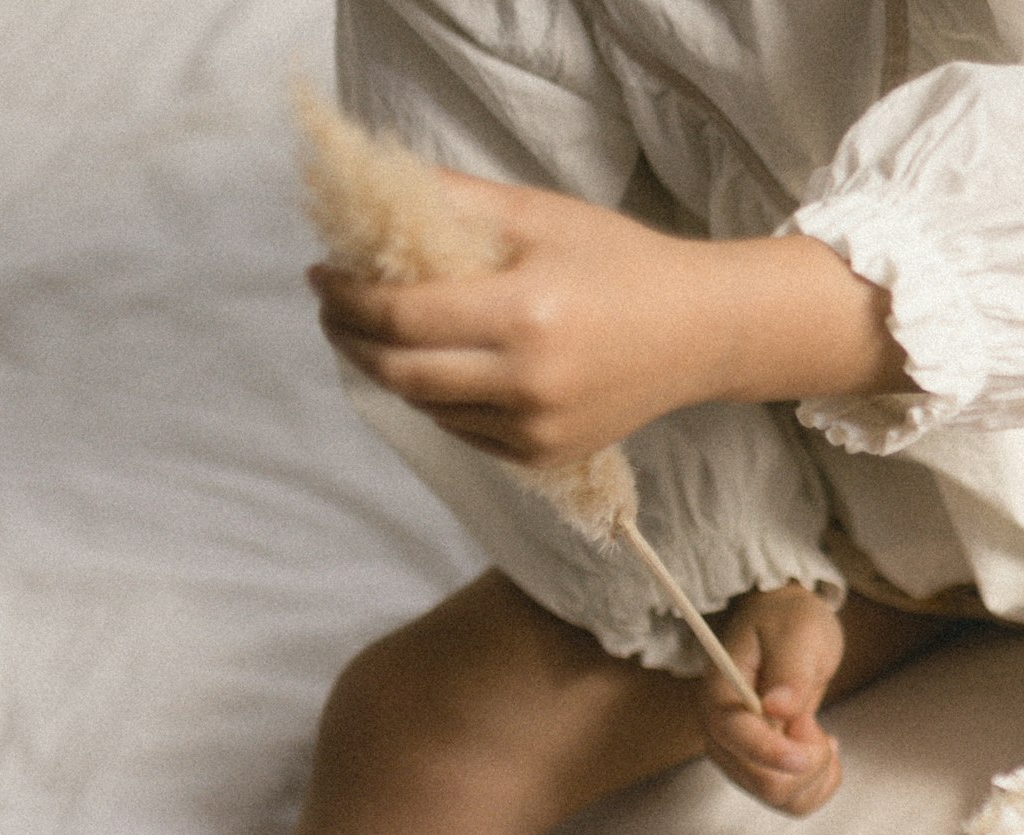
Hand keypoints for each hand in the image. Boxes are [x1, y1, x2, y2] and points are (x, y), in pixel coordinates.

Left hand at [313, 175, 899, 466]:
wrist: (701, 332)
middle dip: (349, 339)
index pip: (399, 316)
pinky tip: (434, 368)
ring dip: (386, 371)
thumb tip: (372, 190)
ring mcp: (539, 428)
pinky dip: (435, 400)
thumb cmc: (621, 262)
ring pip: (426, 407)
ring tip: (375, 335)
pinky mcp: (547, 454)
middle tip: (334, 309)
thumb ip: (455, 201)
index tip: (322, 274)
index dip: (345, 296)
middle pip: (400, 372)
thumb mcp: (538, 215)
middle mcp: (528, 382)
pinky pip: (464, 432)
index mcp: (524, 315)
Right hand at [708, 585, 846, 813]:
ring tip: (819, 733)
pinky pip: (793, 800)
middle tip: (814, 722)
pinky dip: (819, 783)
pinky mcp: (763, 767)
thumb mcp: (798, 633)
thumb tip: (778, 707)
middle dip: (805, 762)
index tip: (814, 746)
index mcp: (719, 695)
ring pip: (780, 798)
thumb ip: (790, 672)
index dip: (774, 752)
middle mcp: (722, 733)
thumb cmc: (789, 621)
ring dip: (814, 775)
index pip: (735, 738)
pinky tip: (822, 749)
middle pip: (761, 782)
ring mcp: (742, 755)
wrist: (789, 623)